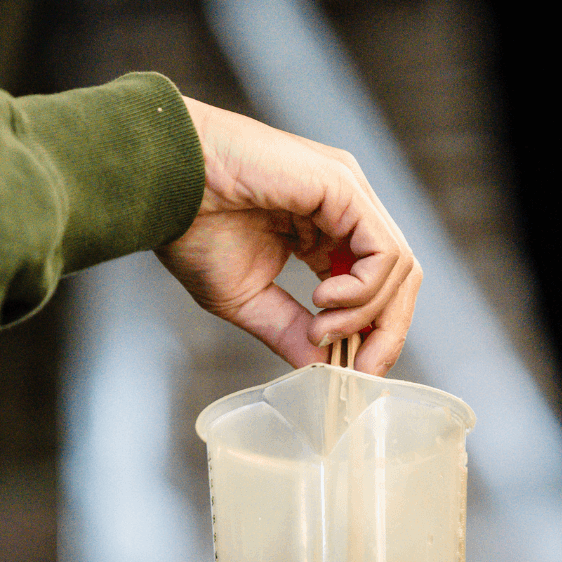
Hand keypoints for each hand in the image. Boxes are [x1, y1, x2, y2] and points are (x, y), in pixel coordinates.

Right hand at [156, 97, 421, 375]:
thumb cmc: (191, 230)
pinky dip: (362, 290)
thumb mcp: (248, 299)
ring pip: (398, 268)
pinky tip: (322, 301)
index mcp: (325, 231)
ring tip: (320, 330)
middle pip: (400, 279)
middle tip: (356, 371)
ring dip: (364, 315)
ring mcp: (349, 193)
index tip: (349, 375)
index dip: (371, 335)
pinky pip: (383, 251)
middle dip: (385, 334)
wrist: (162, 186)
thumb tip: (321, 368)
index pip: (376, 287)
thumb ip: (290, 330)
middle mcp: (346, 209)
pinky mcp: (343, 186)